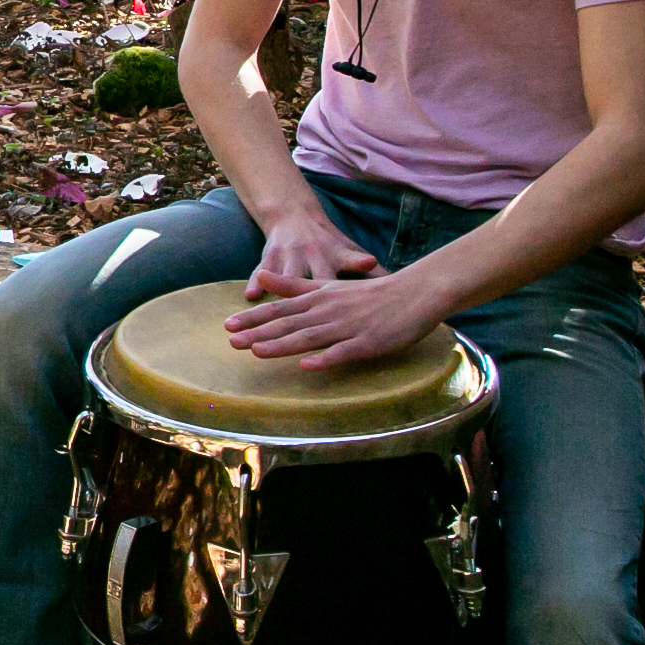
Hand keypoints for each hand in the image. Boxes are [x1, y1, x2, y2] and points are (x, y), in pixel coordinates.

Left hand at [225, 215, 435, 369]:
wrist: (415, 292)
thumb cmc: (369, 292)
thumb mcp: (327, 285)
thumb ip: (293, 285)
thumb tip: (260, 277)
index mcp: (318, 298)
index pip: (280, 309)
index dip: (254, 318)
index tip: (228, 325)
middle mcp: (328, 311)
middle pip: (289, 323)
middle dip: (259, 332)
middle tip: (231, 341)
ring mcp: (348, 327)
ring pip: (310, 337)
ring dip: (283, 345)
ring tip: (257, 351)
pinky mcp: (368, 342)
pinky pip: (344, 351)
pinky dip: (325, 358)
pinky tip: (307, 366)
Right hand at [241, 211, 379, 301]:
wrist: (293, 216)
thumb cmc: (327, 242)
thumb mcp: (347, 252)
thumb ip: (369, 272)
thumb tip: (400, 285)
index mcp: (333, 255)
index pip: (348, 261)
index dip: (358, 263)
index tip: (369, 261)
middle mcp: (312, 254)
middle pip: (314, 277)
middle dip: (314, 293)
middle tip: (321, 310)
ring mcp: (289, 255)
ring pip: (285, 277)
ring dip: (281, 290)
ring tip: (283, 308)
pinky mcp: (269, 256)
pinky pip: (261, 271)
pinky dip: (257, 283)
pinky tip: (251, 295)